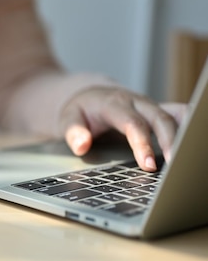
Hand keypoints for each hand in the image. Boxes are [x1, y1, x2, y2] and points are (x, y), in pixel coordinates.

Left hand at [59, 86, 186, 171]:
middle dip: (169, 142)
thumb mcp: (67, 118)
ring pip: (174, 114)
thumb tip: (82, 145)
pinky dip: (189, 126)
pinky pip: (179, 114)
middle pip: (159, 118)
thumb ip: (73, 131)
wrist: (88, 94)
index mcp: (114, 103)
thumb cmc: (80, 109)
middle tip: (172, 166)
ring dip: (185, 133)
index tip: (147, 164)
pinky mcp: (157, 111)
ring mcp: (149, 105)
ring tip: (188, 157)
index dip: (142, 143)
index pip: (132, 123)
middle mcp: (136, 102)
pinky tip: (193, 144)